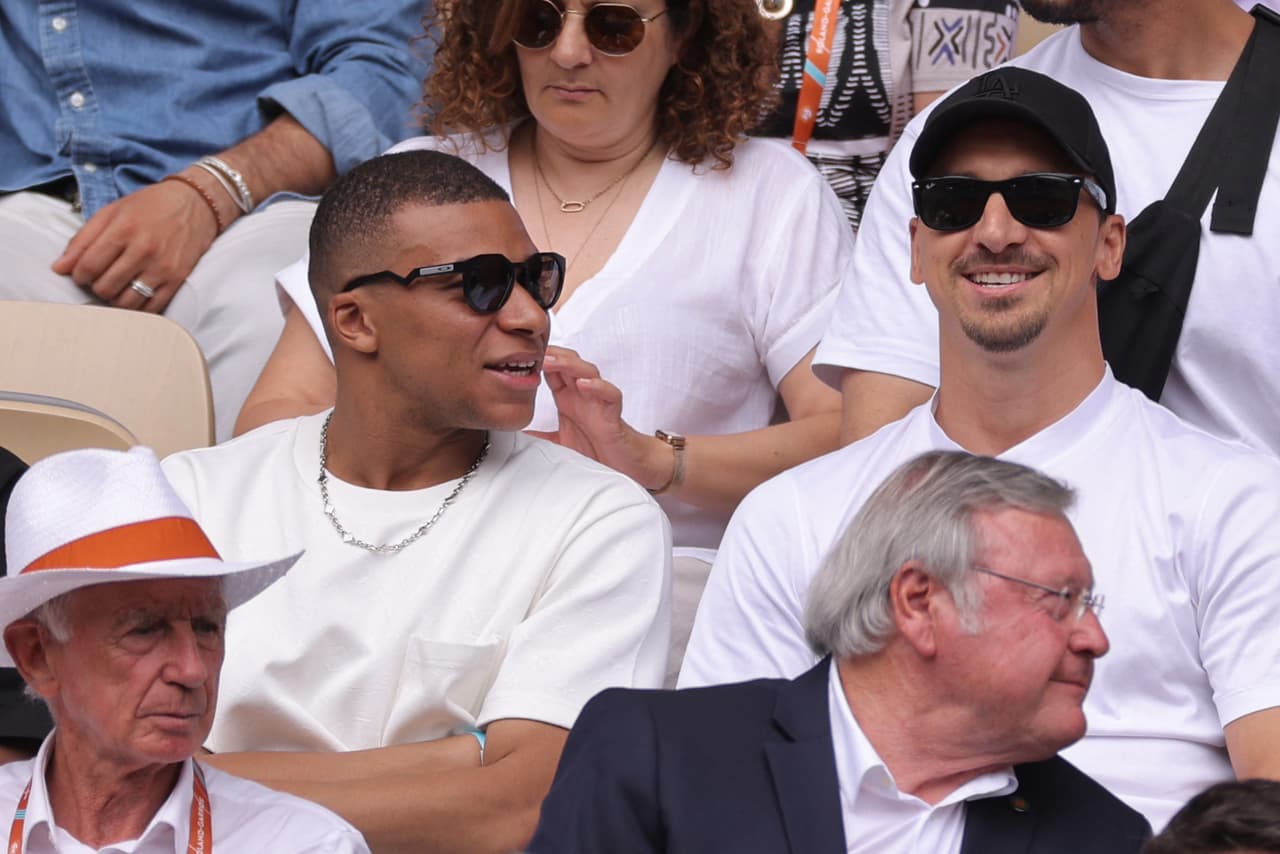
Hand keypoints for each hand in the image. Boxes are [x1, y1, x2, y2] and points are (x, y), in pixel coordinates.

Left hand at [50, 178, 221, 312]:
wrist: (196, 204)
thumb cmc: (151, 205)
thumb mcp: (112, 212)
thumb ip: (83, 239)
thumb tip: (60, 268)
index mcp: (123, 230)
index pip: (87, 267)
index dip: (78, 274)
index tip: (83, 271)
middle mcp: (143, 250)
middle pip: (105, 288)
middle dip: (96, 286)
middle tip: (101, 278)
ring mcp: (162, 267)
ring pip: (127, 302)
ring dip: (116, 298)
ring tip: (117, 286)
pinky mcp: (177, 279)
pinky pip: (152, 306)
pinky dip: (138, 306)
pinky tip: (135, 293)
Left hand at [528, 346, 674, 490]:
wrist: (623, 467)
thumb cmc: (594, 449)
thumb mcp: (557, 443)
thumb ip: (537, 437)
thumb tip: (513, 435)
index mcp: (568, 398)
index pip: (553, 369)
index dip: (538, 359)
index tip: (516, 355)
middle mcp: (583, 395)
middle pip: (568, 363)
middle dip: (551, 354)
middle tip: (530, 352)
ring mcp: (598, 402)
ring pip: (587, 371)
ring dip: (569, 364)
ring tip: (551, 361)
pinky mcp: (613, 414)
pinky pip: (610, 394)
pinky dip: (598, 387)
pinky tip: (584, 385)